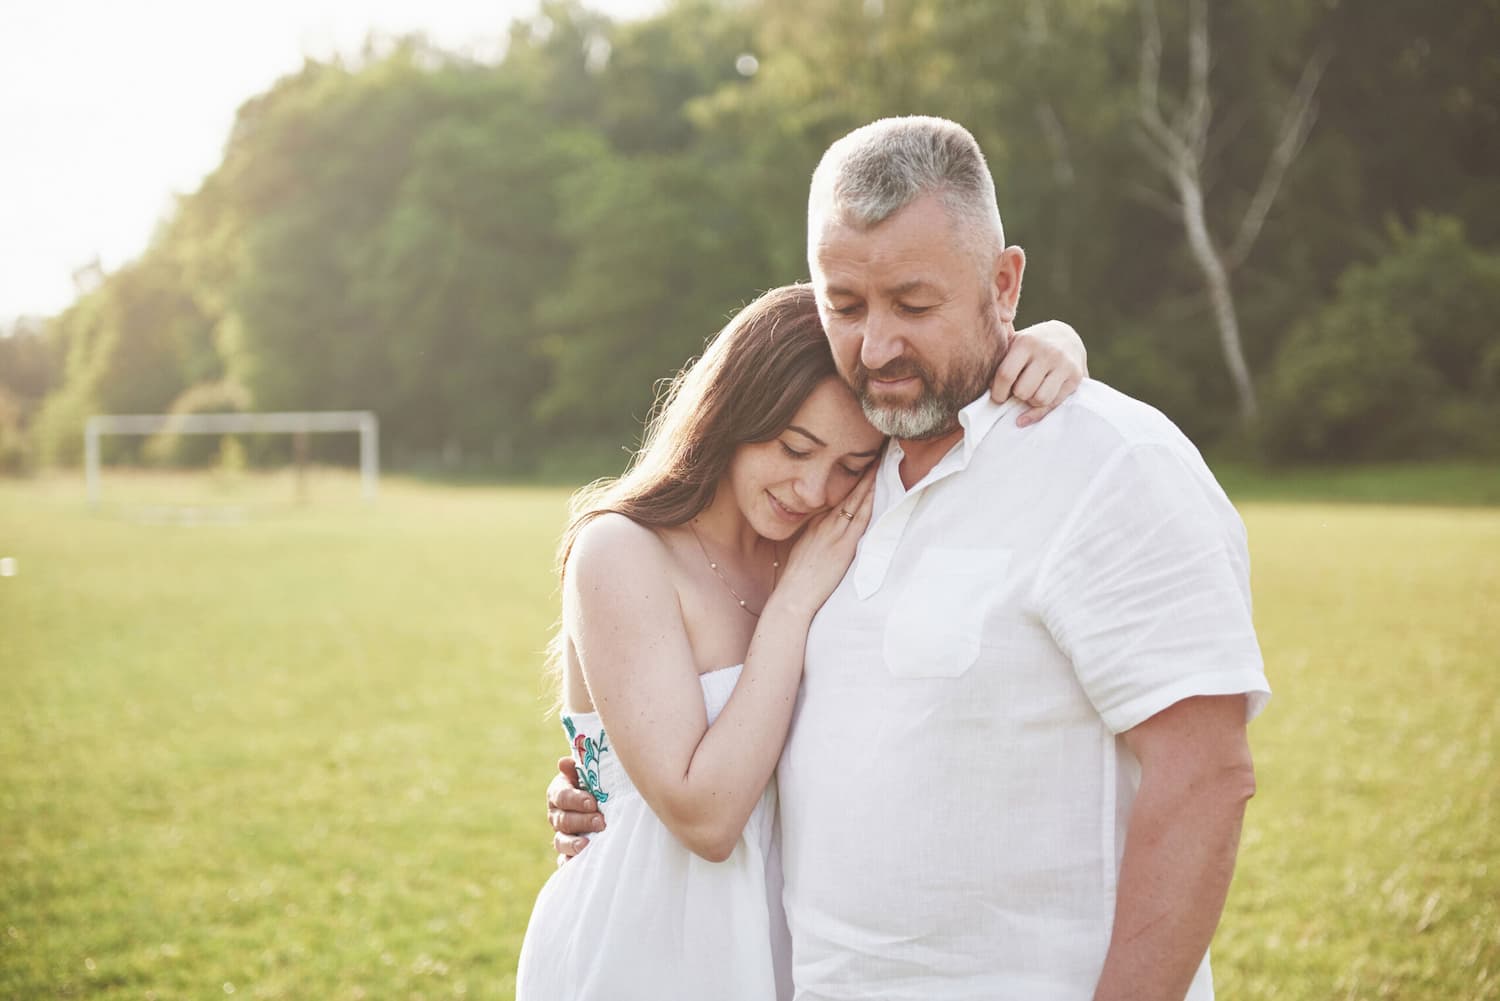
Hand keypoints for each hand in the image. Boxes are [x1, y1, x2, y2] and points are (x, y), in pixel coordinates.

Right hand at [547, 755, 604, 864]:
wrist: (607, 803)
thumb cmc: (598, 784)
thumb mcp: (589, 773)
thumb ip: (578, 768)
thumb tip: (564, 763)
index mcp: (558, 793)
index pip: (561, 796)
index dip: (575, 800)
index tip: (592, 802)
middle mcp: (556, 815)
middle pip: (563, 820)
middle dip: (581, 821)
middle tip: (600, 821)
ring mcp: (561, 834)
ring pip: (560, 841)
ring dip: (573, 844)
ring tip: (587, 845)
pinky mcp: (568, 852)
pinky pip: (564, 861)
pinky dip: (569, 863)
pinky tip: (580, 863)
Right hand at [774, 468, 875, 614]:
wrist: (794, 595)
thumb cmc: (798, 578)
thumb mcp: (804, 549)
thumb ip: (816, 536)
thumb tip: (826, 530)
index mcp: (814, 523)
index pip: (835, 496)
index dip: (849, 479)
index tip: (859, 462)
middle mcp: (824, 523)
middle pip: (846, 492)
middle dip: (860, 472)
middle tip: (874, 452)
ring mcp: (834, 533)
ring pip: (854, 500)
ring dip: (867, 480)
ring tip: (878, 461)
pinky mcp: (844, 546)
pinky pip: (860, 518)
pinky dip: (868, 501)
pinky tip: (876, 488)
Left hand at [991, 319, 1087, 426]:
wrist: (1065, 336)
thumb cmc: (1030, 345)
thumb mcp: (1015, 342)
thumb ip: (999, 358)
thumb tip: (982, 384)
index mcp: (1026, 342)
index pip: (1006, 374)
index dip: (998, 392)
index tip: (997, 396)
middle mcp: (1047, 352)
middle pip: (1022, 391)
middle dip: (1015, 396)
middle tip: (1015, 392)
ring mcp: (1063, 364)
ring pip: (1039, 399)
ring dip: (1030, 402)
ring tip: (1028, 393)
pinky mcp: (1076, 376)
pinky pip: (1054, 404)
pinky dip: (1038, 412)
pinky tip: (1029, 413)